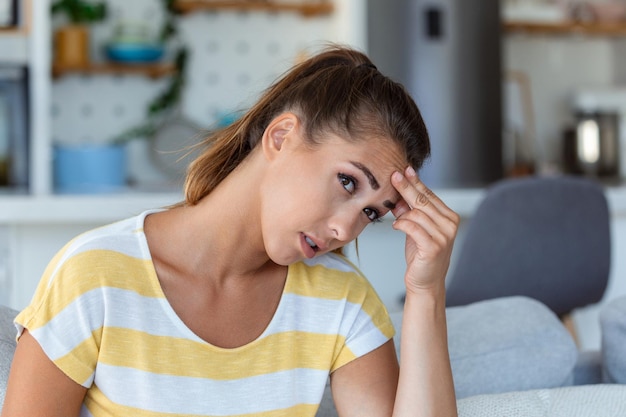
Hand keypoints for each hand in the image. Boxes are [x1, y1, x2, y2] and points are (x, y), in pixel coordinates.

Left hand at [390, 166, 458, 295]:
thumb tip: (397, 196)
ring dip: (402, 213)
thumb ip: (410, 213)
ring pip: (417, 214)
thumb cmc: (421, 255)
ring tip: (395, 216)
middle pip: (423, 201)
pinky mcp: (433, 247)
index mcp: (449, 218)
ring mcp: (444, 236)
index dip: (415, 182)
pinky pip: (413, 228)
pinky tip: (396, 226)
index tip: (404, 170)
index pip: (430, 195)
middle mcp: (449, 225)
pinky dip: (402, 224)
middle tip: (394, 176)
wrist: (425, 282)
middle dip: (406, 187)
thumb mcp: (415, 230)